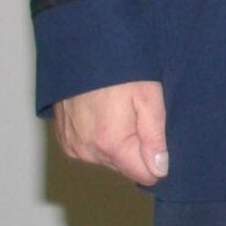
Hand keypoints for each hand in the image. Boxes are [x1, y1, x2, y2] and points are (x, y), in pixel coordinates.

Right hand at [53, 80, 167, 185]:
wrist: (83, 51)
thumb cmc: (120, 69)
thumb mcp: (149, 96)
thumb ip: (155, 136)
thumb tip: (160, 169)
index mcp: (111, 144)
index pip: (143, 175)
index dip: (158, 161)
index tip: (161, 139)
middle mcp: (87, 151)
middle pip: (125, 166)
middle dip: (137, 147)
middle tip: (139, 114)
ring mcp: (72, 146)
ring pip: (108, 158)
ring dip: (119, 142)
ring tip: (121, 110)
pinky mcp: (64, 139)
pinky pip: (91, 149)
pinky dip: (101, 137)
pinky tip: (106, 113)